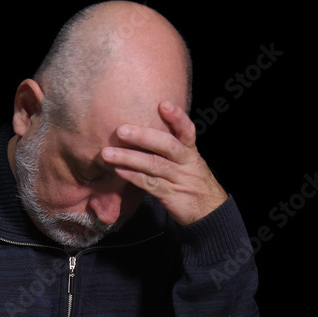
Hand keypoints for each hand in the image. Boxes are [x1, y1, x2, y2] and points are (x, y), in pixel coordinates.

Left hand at [101, 100, 227, 225]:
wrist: (210, 212)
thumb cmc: (192, 182)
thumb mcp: (188, 162)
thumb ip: (170, 148)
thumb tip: (143, 131)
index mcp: (191, 152)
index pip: (187, 130)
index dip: (177, 117)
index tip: (163, 104)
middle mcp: (187, 163)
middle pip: (167, 145)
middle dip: (143, 136)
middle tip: (121, 130)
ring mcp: (180, 179)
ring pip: (154, 165)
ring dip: (129, 158)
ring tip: (107, 153)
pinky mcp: (172, 196)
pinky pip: (150, 184)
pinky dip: (133, 177)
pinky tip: (118, 170)